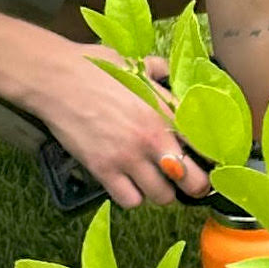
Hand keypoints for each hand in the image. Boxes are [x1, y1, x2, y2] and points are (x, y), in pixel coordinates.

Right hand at [23, 39, 207, 207]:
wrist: (56, 78)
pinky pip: (131, 201)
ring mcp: (128, 157)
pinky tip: (128, 184)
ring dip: (161, 192)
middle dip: (195, 186)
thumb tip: (170, 75)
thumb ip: (160, 74)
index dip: (212, 160)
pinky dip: (132, 197)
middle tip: (188, 183)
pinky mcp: (104, 170)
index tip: (210, 164)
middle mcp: (153, 138)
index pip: (205, 147)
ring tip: (153, 181)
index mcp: (166, 111)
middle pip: (192, 182)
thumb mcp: (136, 66)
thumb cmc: (96, 68)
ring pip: (162, 197)